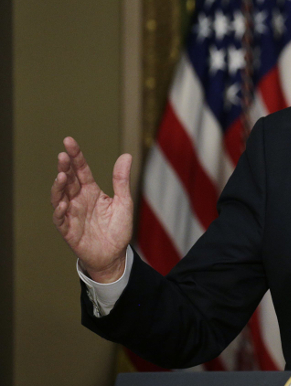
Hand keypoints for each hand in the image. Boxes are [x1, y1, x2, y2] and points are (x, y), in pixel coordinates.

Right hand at [50, 137, 132, 282]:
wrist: (114, 255)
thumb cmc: (118, 228)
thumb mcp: (124, 202)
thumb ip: (121, 180)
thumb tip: (126, 155)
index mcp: (91, 191)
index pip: (81, 170)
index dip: (75, 156)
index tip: (69, 141)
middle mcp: (79, 200)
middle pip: (68, 180)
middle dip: (64, 167)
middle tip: (63, 155)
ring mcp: (72, 214)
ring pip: (59, 197)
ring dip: (59, 187)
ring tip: (61, 176)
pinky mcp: (68, 230)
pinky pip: (60, 219)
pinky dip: (60, 211)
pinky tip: (64, 203)